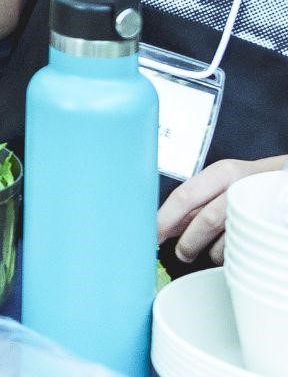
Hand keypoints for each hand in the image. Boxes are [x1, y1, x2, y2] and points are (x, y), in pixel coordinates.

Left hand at [159, 157, 287, 264]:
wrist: (286, 182)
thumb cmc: (248, 183)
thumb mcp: (221, 182)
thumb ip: (195, 200)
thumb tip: (165, 226)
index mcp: (222, 172)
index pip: (185, 196)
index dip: (165, 218)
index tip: (152, 233)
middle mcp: (240, 187)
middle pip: (206, 220)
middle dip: (188, 242)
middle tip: (180, 253)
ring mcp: (257, 208)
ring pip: (226, 238)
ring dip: (208, 251)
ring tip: (200, 252)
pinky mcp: (268, 227)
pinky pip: (243, 247)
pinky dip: (229, 253)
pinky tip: (226, 249)